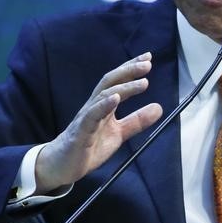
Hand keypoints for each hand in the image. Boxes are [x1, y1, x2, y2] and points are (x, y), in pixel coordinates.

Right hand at [35, 52, 162, 193]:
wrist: (62, 165)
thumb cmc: (88, 146)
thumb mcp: (118, 133)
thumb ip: (136, 121)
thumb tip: (159, 108)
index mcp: (103, 105)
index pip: (117, 81)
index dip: (131, 68)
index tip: (148, 58)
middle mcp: (94, 106)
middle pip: (110, 81)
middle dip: (128, 70)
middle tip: (147, 63)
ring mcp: (87, 117)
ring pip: (104, 95)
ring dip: (124, 87)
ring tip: (142, 83)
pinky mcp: (81, 131)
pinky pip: (92, 116)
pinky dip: (104, 105)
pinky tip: (115, 99)